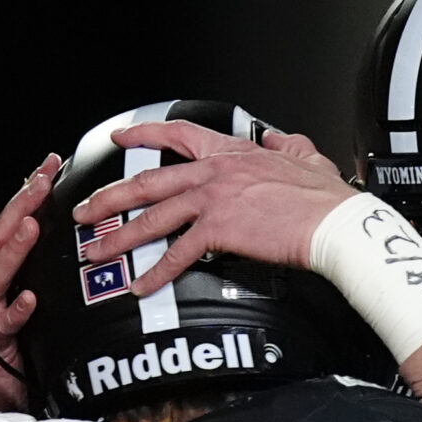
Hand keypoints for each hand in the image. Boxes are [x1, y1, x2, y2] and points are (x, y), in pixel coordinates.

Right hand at [0, 153, 59, 416]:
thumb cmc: (17, 351)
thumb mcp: (32, 302)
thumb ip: (42, 272)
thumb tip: (77, 238)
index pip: (10, 224)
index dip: (27, 194)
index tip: (49, 166)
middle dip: (19, 207)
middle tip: (41, 181)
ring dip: (13, 248)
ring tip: (30, 224)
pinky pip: (1, 326)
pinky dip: (15, 311)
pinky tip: (29, 299)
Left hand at [73, 120, 356, 294]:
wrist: (334, 222)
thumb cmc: (326, 198)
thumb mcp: (307, 158)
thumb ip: (288, 146)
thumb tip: (280, 139)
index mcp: (232, 154)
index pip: (177, 135)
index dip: (144, 136)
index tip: (120, 139)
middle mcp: (215, 173)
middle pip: (149, 182)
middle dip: (110, 198)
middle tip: (86, 211)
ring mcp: (214, 200)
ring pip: (153, 217)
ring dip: (120, 237)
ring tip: (97, 251)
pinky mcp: (219, 230)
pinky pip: (178, 255)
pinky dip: (156, 273)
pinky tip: (141, 286)